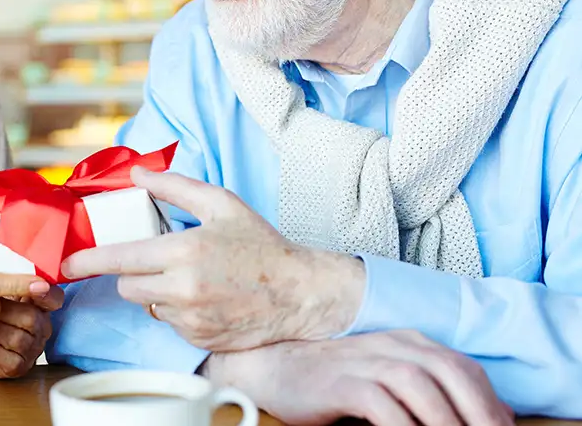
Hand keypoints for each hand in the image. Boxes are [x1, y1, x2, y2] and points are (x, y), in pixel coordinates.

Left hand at [0, 286, 63, 378]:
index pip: (54, 298)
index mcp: (39, 303)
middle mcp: (41, 326)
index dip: (47, 294)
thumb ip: (4, 277)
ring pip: (19, 338)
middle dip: (4, 311)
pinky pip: (12, 359)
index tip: (36, 287)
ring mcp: (33, 348)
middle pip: (32, 317)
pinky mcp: (20, 367)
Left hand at [60, 168, 364, 350]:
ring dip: (157, 292)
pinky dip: (177, 311)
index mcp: (184, 252)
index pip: (120, 259)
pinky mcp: (199, 339)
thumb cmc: (260, 244)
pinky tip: (205, 298)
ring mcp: (191, 319)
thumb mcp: (221, 204)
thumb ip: (175, 187)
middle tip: (158, 261)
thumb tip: (138, 174)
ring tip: (192, 279)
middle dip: (132, 273)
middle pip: (126, 286)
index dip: (88, 260)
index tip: (67, 262)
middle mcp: (183, 289)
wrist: (300, 294)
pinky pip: (170, 324)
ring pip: (147, 305)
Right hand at [206, 331, 514, 425]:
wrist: (269, 367)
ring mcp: (364, 360)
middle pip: (449, 371)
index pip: (463, 367)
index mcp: (407, 342)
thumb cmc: (331, 381)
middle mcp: (390, 344)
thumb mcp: (383, 378)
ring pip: (420, 385)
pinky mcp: (339, 381)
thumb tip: (479, 415)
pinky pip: (381, 403)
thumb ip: (425, 391)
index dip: (489, 401)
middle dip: (478, 411)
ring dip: (445, 420)